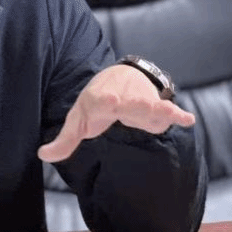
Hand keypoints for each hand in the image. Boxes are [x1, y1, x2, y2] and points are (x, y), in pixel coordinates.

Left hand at [37, 63, 195, 162]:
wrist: (120, 76)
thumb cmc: (96, 103)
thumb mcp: (78, 120)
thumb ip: (64, 141)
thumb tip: (42, 156)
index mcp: (100, 101)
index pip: (101, 102)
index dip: (105, 102)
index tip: (109, 101)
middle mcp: (122, 98)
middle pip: (129, 102)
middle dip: (131, 103)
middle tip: (136, 103)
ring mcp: (141, 101)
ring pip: (150, 105)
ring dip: (158, 107)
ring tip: (167, 110)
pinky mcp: (156, 107)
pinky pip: (168, 111)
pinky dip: (178, 114)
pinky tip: (188, 119)